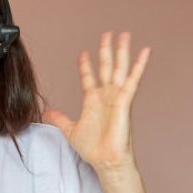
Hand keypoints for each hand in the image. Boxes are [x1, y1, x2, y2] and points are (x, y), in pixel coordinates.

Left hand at [43, 32, 149, 174]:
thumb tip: (47, 113)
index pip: (89, 77)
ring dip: (121, 51)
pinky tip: (145, 51)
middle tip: (107, 34)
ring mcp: (116, 97)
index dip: (86, 65)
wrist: (105, 159)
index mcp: (92, 101)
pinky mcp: (125, 101)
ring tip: (123, 34)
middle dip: (106, 50)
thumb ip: (60, 119)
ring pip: (119, 68)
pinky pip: (133, 79)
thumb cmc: (93, 148)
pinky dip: (139, 65)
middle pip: (105, 67)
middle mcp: (105, 96)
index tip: (83, 53)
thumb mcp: (70, 130)